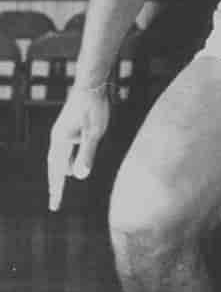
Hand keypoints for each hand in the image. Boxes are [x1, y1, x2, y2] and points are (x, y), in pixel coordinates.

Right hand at [47, 84, 110, 210]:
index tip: (54, 205)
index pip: (58, 172)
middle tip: (55, 203)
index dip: (57, 189)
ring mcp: (62, 133)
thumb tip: (79, 177)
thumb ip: (87, 154)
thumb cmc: (95, 108)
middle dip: (56, 185)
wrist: (91, 85)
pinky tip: (73, 166)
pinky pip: (64, 151)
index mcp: (61, 141)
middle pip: (54, 167)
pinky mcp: (68, 128)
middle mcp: (58, 138)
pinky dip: (66, 162)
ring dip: (60, 173)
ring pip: (59, 159)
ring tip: (60, 188)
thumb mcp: (94, 133)